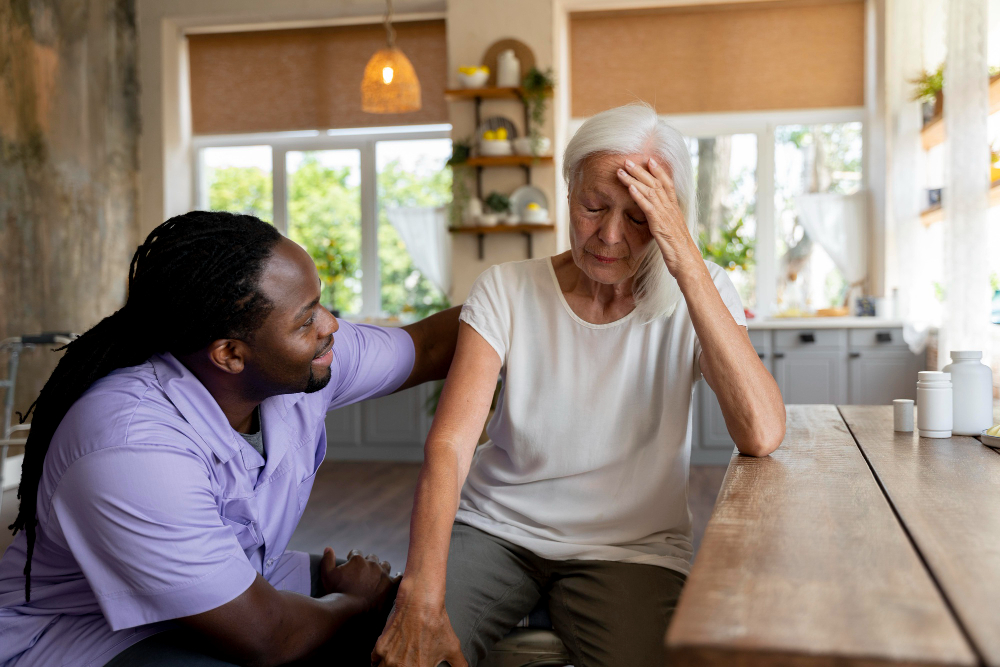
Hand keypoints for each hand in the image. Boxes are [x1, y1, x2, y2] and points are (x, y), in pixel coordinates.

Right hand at [321, 548, 398, 613]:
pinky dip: (398, 576)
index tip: (351, 563)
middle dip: (368, 563)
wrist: (349, 611)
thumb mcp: (327, 575)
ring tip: (378, 575)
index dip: (352, 558)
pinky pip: (398, 577)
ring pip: (385, 565)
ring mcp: (383, 574)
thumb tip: (328, 548)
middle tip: (364, 573)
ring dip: (381, 568)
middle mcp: (372, 563)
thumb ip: (327, 560)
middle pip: (372, 558)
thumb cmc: (336, 593)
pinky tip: (397, 576)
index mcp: (357, 559)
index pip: (356, 553)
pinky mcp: (391, 585)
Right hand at [371, 581, 467, 666]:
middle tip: (407, 663)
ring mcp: (389, 659)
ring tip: (397, 663)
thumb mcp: (452, 648)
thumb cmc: (436, 624)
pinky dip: (378, 661)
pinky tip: (386, 658)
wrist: (420, 603)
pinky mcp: (380, 648)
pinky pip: (374, 662)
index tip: (417, 665)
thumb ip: (459, 665)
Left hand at [616, 157, 701, 276]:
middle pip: (656, 183)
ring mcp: (666, 216)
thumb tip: (658, 219)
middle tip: (628, 160)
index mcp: (675, 209)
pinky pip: (648, 207)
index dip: (659, 171)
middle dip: (642, 170)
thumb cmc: (680, 252)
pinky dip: (638, 195)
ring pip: (650, 191)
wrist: (687, 263)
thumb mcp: (672, 232)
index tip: (650, 160)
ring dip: (635, 179)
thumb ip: (665, 222)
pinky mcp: (660, 225)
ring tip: (622, 170)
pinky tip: (629, 187)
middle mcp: (671, 209)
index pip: (668, 184)